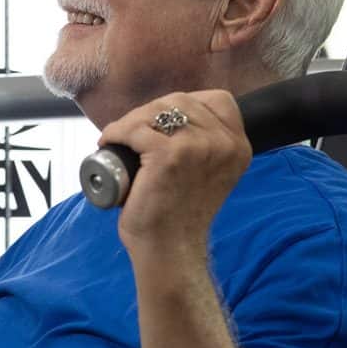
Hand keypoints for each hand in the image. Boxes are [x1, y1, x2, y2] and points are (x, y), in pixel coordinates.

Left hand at [97, 90, 250, 265]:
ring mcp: (198, 147)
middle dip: (151, 111)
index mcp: (238, 146)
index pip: (218, 99)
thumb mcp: (209, 171)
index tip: (161, 121)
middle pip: (181, 101)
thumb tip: (176, 114)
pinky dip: (115, 132)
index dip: (185, 104)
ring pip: (155, 111)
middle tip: (132, 132)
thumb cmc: (181, 213)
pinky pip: (134, 129)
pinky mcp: (169, 155)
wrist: (170, 248)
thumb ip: (207, 145)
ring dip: (131, 120)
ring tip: (119, 137)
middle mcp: (225, 143)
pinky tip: (108, 142)